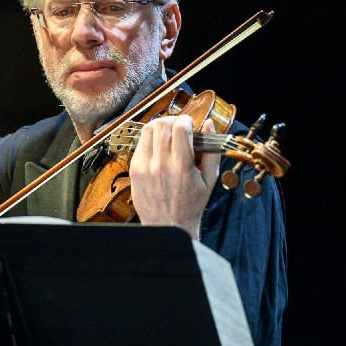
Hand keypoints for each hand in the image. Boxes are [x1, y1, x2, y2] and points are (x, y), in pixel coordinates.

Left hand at [128, 113, 220, 238]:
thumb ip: (212, 150)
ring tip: (168, 134)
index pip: (180, 127)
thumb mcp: (210, 179)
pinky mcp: (134, 169)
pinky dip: (150, 140)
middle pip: (162, 124)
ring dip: (160, 127)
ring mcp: (144, 166)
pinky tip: (158, 147)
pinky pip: (140, 144)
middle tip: (179, 127)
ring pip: (148, 130)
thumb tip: (210, 124)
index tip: (190, 125)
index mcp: (181, 166)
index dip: (186, 120)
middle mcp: (160, 164)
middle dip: (173, 120)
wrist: (168, 225)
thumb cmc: (191, 204)